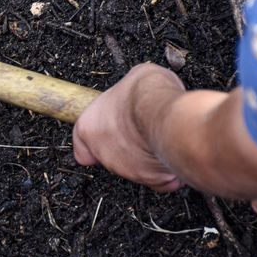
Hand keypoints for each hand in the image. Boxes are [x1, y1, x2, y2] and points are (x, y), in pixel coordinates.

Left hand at [73, 64, 184, 192]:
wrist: (165, 116)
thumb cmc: (144, 95)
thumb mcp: (134, 77)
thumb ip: (128, 92)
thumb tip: (140, 88)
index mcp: (89, 127)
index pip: (81, 143)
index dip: (93, 140)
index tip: (105, 134)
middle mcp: (103, 152)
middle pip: (111, 155)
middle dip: (126, 146)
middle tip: (142, 131)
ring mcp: (125, 169)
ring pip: (136, 168)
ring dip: (148, 157)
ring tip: (162, 139)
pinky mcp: (151, 179)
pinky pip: (160, 179)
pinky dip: (168, 171)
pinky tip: (174, 156)